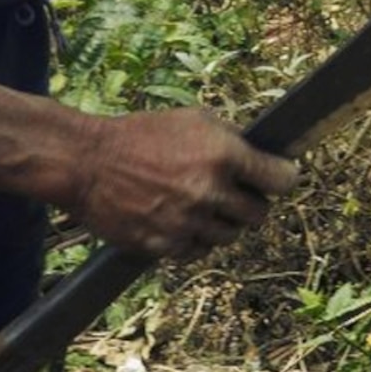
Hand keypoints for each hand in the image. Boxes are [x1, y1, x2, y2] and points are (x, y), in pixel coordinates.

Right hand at [65, 107, 299, 261]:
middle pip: (259, 214)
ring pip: (229, 236)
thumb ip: (233, 140)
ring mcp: (187, 223)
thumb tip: (264, 156)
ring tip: (202, 205)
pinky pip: (198, 251)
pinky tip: (181, 219)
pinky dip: (195, 239)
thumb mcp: (194, 120)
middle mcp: (209, 192)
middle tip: (236, 192)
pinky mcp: (164, 246)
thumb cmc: (141, 135)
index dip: (283, 178)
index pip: (282, 180)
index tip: (280, 177)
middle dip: (251, 202)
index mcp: (223, 155)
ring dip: (222, 223)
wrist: (86, 162)